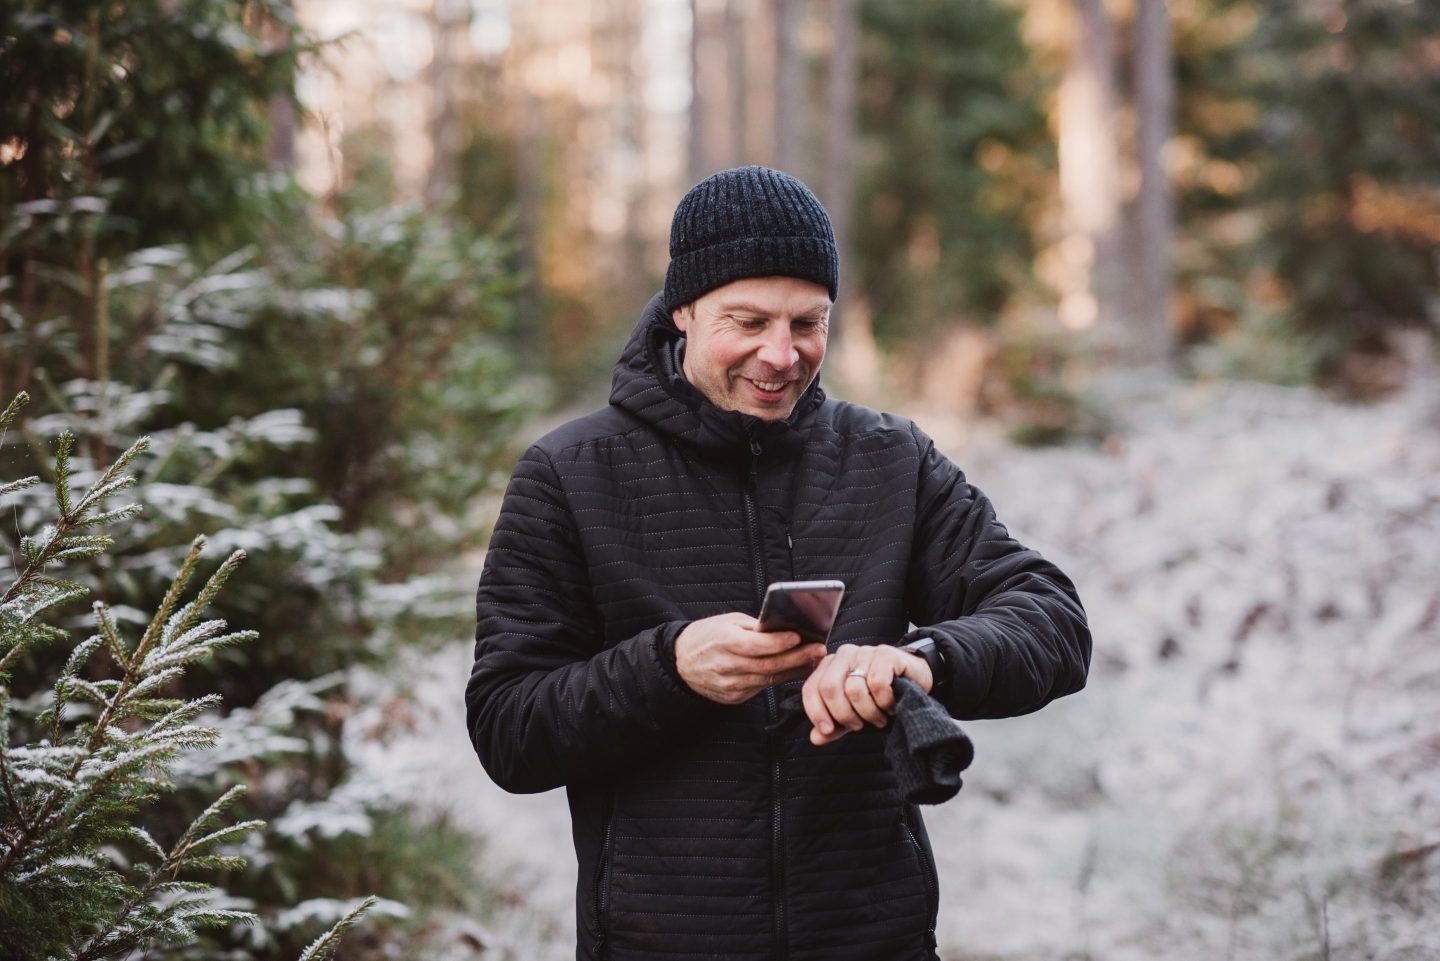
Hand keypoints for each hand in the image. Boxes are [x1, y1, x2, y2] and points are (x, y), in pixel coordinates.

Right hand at [675, 613, 827, 704]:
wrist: (680, 664)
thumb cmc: (705, 636)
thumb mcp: (725, 622)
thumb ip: (753, 627)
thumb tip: (782, 628)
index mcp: (723, 642)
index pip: (756, 645)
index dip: (780, 642)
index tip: (799, 636)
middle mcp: (727, 666)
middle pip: (768, 665)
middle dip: (797, 657)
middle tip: (818, 649)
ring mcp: (730, 685)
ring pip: (768, 679)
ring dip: (794, 669)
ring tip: (813, 659)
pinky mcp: (734, 697)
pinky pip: (761, 687)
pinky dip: (780, 679)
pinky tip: (795, 670)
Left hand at [801, 643, 932, 746]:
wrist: (916, 680)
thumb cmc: (880, 697)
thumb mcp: (854, 714)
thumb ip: (834, 726)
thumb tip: (815, 738)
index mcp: (830, 666)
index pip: (811, 689)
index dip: (816, 713)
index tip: (827, 730)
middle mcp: (844, 655)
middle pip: (829, 688)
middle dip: (844, 715)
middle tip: (860, 724)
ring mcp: (865, 652)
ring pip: (854, 689)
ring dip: (868, 712)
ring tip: (879, 716)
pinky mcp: (886, 654)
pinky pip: (877, 684)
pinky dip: (884, 702)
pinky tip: (891, 705)